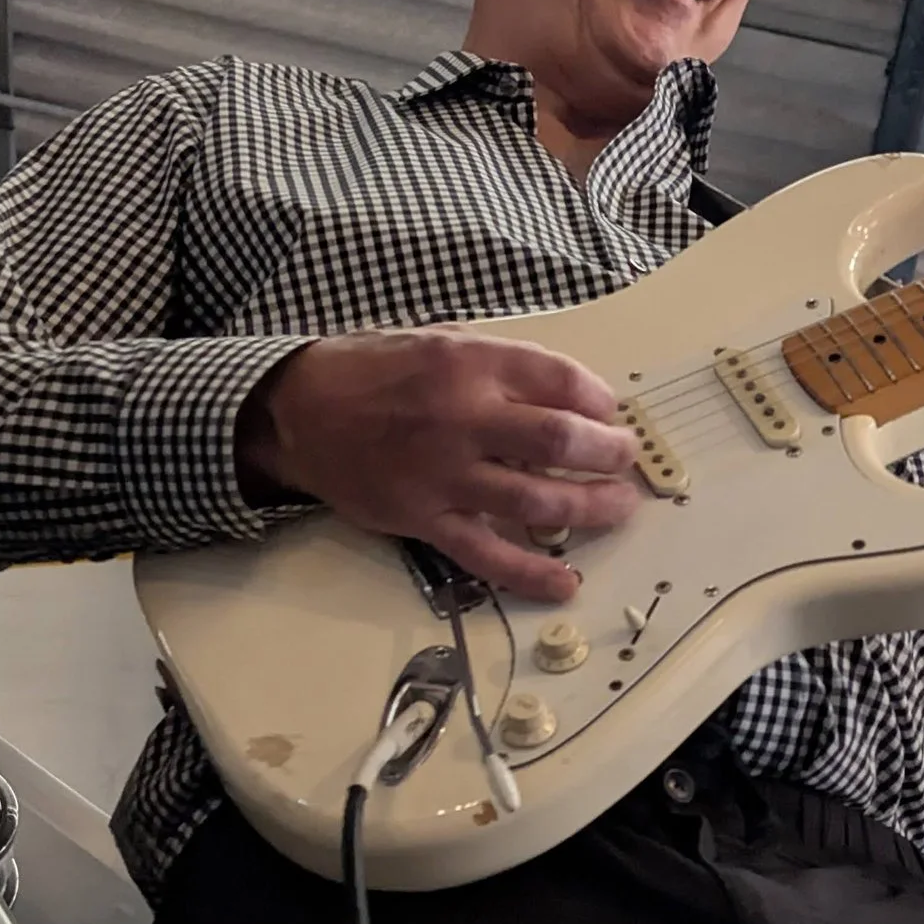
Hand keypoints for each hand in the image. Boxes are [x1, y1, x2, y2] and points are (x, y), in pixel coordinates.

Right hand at [236, 325, 638, 603]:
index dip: (599, 399)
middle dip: (608, 452)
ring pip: (535, 499)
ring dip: (590, 507)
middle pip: (558, 439)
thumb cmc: (371, 371)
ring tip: (620, 507)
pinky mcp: (424, 519)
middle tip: (627, 458)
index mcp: (467, 364)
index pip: (557, 380)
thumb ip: (498, 364)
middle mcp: (459, 418)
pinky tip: (566, 582)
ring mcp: (443, 474)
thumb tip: (568, 394)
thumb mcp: (437, 341)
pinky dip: (530, 573)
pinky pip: (487, 554)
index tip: (612, 412)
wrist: (296, 411)